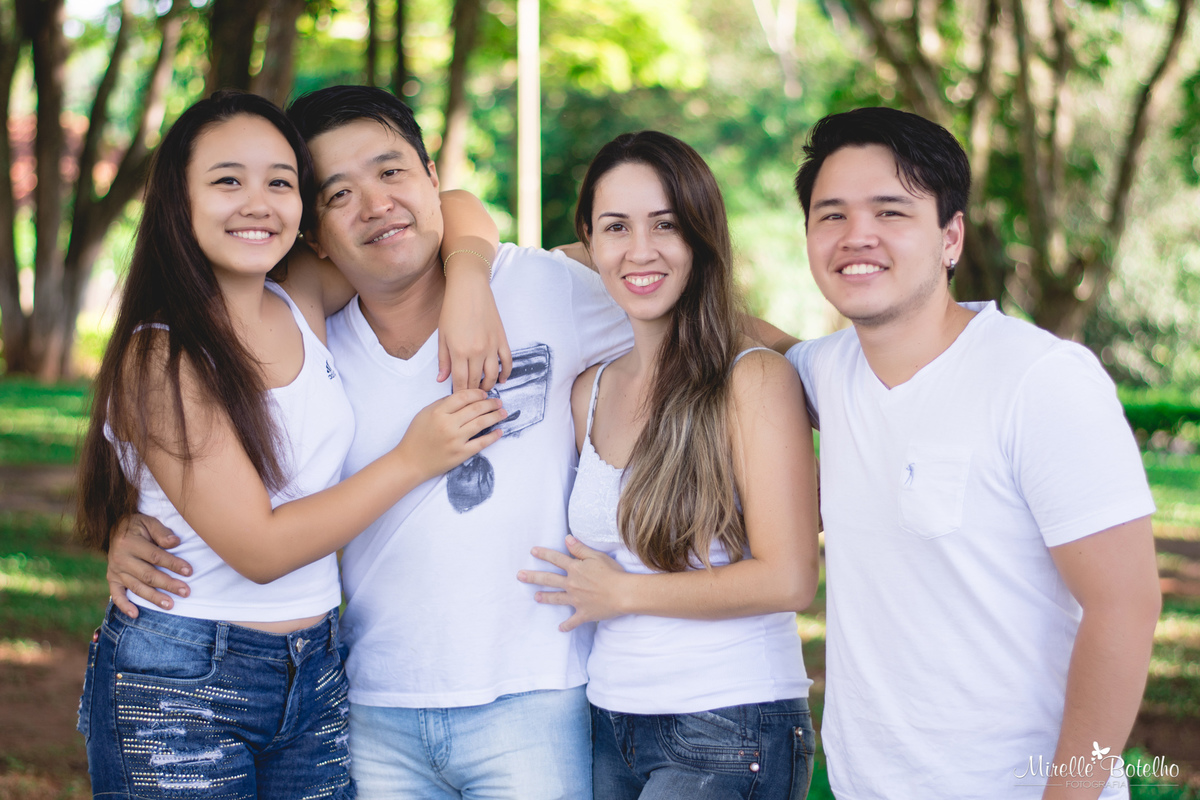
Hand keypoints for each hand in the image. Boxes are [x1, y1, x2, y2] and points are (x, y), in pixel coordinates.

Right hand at [107, 514, 193, 615]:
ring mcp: (115, 571)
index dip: (173, 564)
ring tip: (171, 605)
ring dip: (154, 598)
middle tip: (186, 592)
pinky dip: (124, 606)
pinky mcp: (111, 579)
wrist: (116, 528)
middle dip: (168, 584)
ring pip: (137, 587)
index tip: (189, 571)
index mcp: (130, 543)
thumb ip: (162, 532)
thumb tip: (175, 542)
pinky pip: (116, 595)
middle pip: (148, 575)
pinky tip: (135, 614)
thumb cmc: (138, 526)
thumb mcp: (149, 522)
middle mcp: (120, 558)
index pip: (156, 556)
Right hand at [399, 389, 506, 478]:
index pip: (463, 397)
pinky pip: (481, 443)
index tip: (484, 394)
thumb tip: (463, 397)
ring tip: (503, 413)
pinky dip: (493, 436)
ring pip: (481, 423)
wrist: (410, 462)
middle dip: (490, 403)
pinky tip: (499, 431)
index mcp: (438, 412)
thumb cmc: (415, 437)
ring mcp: (455, 440)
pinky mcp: (461, 454)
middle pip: (475, 409)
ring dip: (495, 417)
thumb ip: (441, 404)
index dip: (477, 393)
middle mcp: (448, 425)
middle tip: (498, 402)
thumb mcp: (424, 414)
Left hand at [438, 268, 511, 390]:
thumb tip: (442, 379)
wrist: (470, 289)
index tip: (458, 399)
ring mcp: (491, 346)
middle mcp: (476, 351)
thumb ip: (443, 360)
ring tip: (483, 390)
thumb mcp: (442, 335)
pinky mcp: (502, 339)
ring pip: (492, 375)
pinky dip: (506, 373)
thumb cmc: (453, 310)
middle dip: (472, 391)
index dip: (459, 392)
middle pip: (475, 380)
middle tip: (470, 398)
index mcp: (459, 351)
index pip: (460, 381)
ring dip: (488, 385)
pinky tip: (501, 379)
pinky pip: (507, 361)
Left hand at [517, 535, 627, 630]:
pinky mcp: (584, 613)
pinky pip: (572, 621)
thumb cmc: (613, 573)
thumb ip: (580, 548)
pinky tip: (560, 629)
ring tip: (535, 597)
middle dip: (533, 577)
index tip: (532, 551)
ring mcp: (576, 600)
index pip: (556, 559)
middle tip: (520, 576)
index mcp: (575, 569)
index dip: (544, 554)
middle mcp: (572, 584)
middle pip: (549, 579)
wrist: (623, 594)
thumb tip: (566, 539)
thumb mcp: (597, 556)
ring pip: (556, 598)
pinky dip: (566, 626)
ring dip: (545, 597)